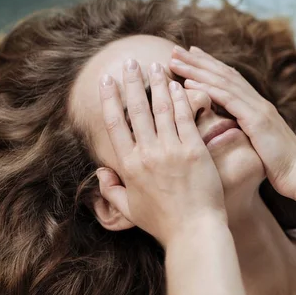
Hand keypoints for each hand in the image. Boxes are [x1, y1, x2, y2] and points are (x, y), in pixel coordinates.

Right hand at [97, 59, 225, 247]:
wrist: (194, 231)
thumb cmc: (163, 223)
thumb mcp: (129, 210)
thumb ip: (111, 191)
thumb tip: (100, 174)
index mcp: (129, 165)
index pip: (115, 124)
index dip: (110, 99)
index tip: (107, 81)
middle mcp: (147, 153)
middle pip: (136, 109)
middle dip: (132, 82)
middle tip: (129, 63)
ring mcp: (172, 150)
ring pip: (161, 109)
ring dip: (156, 84)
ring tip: (155, 65)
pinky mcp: (194, 150)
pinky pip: (185, 118)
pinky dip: (180, 99)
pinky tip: (177, 85)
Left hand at [168, 45, 295, 198]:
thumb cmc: (283, 169)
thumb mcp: (263, 147)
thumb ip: (250, 136)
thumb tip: (236, 134)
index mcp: (260, 109)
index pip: (232, 80)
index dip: (211, 66)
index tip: (192, 56)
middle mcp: (259, 103)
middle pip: (225, 74)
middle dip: (199, 61)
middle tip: (176, 50)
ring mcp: (259, 109)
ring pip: (222, 82)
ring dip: (196, 69)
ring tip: (175, 59)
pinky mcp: (256, 120)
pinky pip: (227, 99)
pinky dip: (206, 88)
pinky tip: (188, 82)